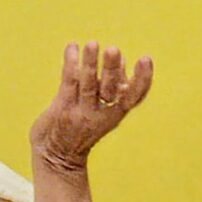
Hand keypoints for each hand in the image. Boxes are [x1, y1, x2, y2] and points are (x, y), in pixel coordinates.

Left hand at [29, 42, 152, 171]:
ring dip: (90, 63)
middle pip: (110, 90)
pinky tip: (72, 47)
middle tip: (114, 49)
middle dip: (112, 69)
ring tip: (92, 44)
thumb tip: (120, 59)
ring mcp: (81, 113)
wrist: (55, 157)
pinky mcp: (63, 109)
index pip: (134, 97)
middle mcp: (100, 115)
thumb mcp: (102, 111)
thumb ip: (110, 87)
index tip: (146, 59)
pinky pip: (68, 83)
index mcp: (114, 115)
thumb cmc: (80, 128)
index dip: (142, 79)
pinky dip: (71, 63)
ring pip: (88, 85)